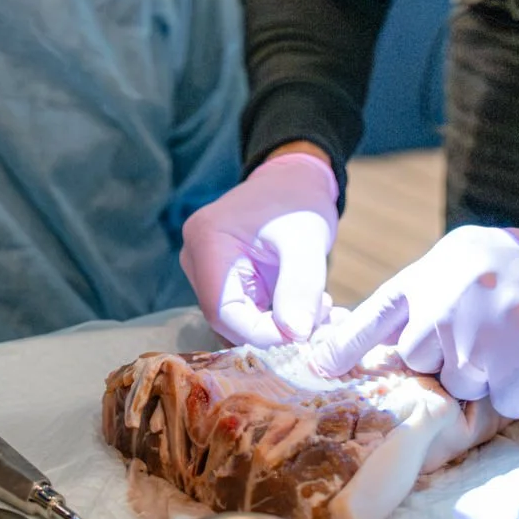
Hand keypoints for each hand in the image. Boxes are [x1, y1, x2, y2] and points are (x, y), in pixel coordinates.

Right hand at [181, 150, 339, 345]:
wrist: (294, 180)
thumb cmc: (297, 201)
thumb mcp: (305, 241)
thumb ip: (300, 287)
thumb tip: (296, 335)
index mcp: (207, 240)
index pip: (222, 310)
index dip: (260, 333)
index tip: (300, 337)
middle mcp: (196, 258)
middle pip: (229, 319)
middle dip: (276, 331)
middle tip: (321, 324)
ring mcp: (207, 270)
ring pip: (240, 321)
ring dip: (281, 327)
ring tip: (321, 312)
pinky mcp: (223, 280)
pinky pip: (247, 313)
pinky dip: (278, 318)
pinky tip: (310, 309)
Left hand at [309, 224, 518, 417]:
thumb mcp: (468, 255)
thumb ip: (430, 289)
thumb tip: (399, 332)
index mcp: (435, 271)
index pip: (377, 313)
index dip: (344, 345)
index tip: (318, 367)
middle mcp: (452, 303)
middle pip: (419, 361)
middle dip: (444, 359)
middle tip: (482, 335)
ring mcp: (486, 337)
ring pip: (459, 387)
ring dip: (484, 377)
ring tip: (513, 343)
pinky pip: (500, 404)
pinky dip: (517, 391)